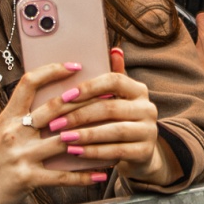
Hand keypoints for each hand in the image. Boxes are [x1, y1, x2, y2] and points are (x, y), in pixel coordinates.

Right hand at [0, 60, 108, 203]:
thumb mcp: (4, 131)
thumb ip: (26, 117)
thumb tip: (59, 102)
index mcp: (8, 116)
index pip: (29, 82)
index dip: (52, 71)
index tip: (75, 65)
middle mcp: (14, 131)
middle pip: (54, 108)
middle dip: (84, 100)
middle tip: (108, 94)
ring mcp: (20, 154)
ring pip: (64, 140)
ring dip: (92, 137)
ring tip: (113, 133)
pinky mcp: (27, 178)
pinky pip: (62, 175)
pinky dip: (84, 175)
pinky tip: (101, 173)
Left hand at [47, 47, 176, 185]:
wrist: (139, 154)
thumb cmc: (119, 121)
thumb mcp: (117, 99)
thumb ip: (112, 77)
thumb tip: (115, 49)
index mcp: (139, 90)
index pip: (114, 80)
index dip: (89, 87)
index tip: (65, 96)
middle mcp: (148, 108)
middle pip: (110, 107)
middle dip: (79, 115)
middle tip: (54, 123)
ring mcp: (149, 131)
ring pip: (113, 131)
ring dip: (85, 135)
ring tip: (63, 138)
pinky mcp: (145, 152)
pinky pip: (117, 151)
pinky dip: (94, 152)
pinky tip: (76, 152)